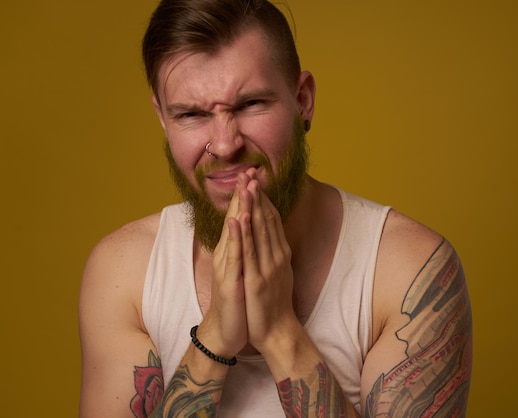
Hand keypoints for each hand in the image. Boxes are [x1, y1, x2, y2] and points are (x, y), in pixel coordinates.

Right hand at [198, 174, 253, 357]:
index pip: (240, 217)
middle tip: (248, 169)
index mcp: (233, 251)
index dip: (246, 196)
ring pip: (234, 232)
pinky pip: (234, 255)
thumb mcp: (242, 270)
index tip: (254, 174)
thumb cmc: (237, 300)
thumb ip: (244, 249)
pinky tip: (236, 219)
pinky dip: (236, 236)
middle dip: (243, 194)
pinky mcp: (229, 280)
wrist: (226, 330)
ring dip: (239, 207)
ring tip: (243, 185)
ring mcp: (227, 266)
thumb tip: (250, 230)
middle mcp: (228, 254)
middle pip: (235, 219)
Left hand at [238, 172, 296, 352]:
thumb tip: (271, 234)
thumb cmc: (274, 302)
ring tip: (246, 185)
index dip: (264, 197)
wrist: (278, 331)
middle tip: (251, 171)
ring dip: (253, 207)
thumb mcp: (276, 272)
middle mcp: (276, 256)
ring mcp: (267, 267)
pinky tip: (238, 218)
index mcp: (279, 253)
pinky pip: (248, 254)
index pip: (272, 219)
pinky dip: (243, 234)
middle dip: (258, 195)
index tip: (257, 178)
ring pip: (259, 232)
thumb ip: (273, 252)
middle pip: (266, 220)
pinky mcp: (256, 280)